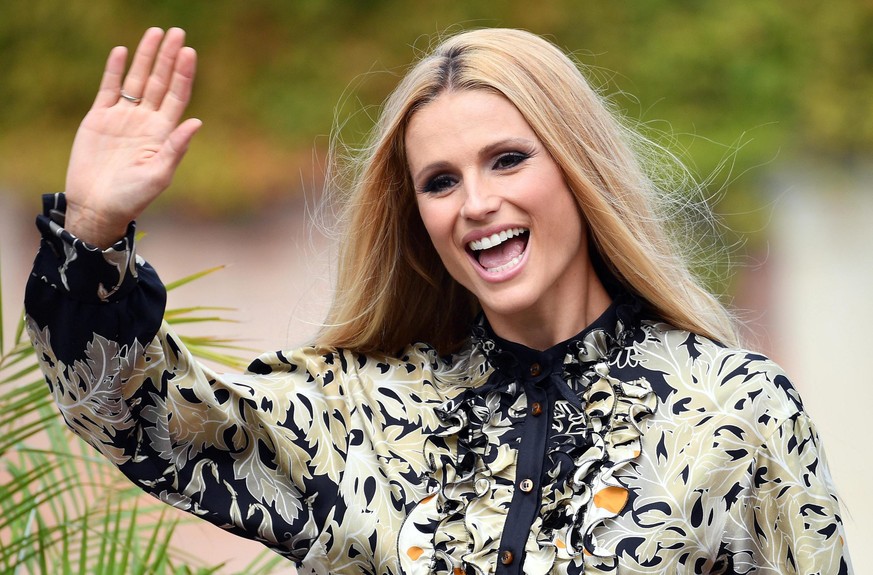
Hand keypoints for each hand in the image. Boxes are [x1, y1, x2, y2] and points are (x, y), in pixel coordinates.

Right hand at [64, 27, 201, 247]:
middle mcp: (145, 121)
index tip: (189, 52)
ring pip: (137, 80)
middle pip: (160, 81)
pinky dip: (115, 70)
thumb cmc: (132, 197)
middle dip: (168, 57)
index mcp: (163, 133)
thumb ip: (176, 147)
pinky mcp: (99, 118)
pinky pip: (109, 88)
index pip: (177, 96)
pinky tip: (122, 52)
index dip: (183, 74)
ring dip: (145, 57)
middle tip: (177, 32)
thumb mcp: (159, 175)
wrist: (98, 206)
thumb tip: (197, 121)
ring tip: (155, 33)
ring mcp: (123, 117)